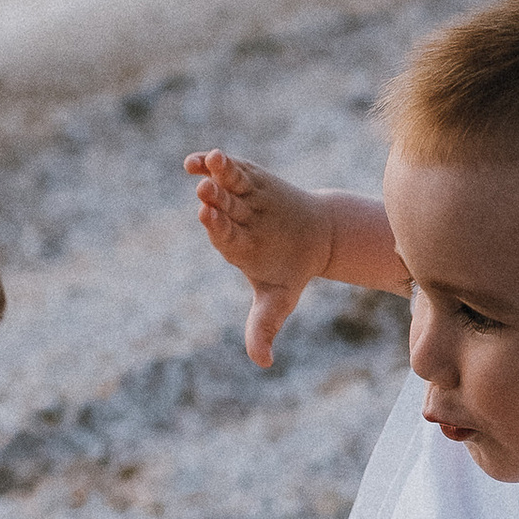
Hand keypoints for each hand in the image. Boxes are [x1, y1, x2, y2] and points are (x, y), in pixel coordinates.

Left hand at [183, 149, 334, 367]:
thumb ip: (264, 327)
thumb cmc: (290, 271)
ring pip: (223, 185)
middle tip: (204, 191)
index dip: (216, 226)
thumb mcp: (280, 300)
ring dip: (214, 173)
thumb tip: (262, 363)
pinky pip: (230, 170)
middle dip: (213, 198)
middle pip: (220, 207)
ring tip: (207, 160)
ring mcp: (239, 199)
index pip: (222, 235)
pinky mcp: (248, 180)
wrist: (314, 237)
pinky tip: (205, 155)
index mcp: (235, 248)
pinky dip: (217, 163)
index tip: (207, 216)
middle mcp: (233, 221)